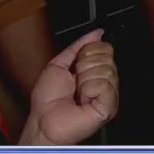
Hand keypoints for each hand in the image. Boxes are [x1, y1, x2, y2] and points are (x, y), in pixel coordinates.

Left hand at [19, 30, 118, 145]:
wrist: (44, 119)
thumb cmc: (48, 99)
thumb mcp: (59, 64)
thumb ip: (78, 46)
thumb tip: (96, 33)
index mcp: (95, 71)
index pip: (105, 48)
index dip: (88, 53)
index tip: (75, 66)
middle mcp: (105, 81)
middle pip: (107, 57)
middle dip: (84, 66)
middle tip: (75, 82)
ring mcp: (109, 94)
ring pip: (106, 70)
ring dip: (85, 80)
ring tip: (78, 93)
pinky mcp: (109, 106)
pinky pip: (104, 84)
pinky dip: (89, 90)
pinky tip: (83, 100)